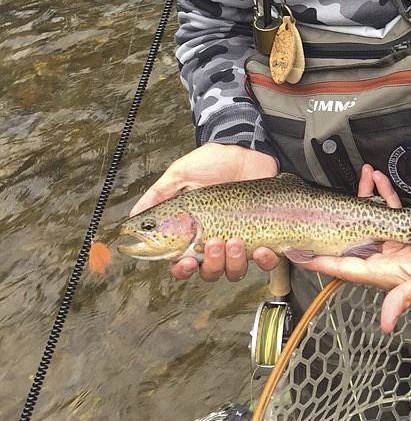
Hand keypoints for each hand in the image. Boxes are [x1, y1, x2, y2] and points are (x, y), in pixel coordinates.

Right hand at [129, 144, 277, 282]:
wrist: (247, 148)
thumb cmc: (214, 161)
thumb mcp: (181, 174)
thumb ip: (158, 195)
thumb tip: (134, 215)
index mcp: (192, 233)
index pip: (182, 264)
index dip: (183, 270)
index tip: (187, 262)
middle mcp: (215, 241)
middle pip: (209, 272)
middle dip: (212, 264)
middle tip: (215, 243)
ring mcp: (240, 241)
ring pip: (234, 271)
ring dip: (234, 262)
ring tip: (236, 241)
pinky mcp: (263, 236)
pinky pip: (265, 262)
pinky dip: (264, 261)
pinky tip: (262, 248)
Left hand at [296, 166, 410, 332]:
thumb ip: (404, 300)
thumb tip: (386, 323)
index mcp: (379, 272)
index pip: (342, 267)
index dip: (320, 260)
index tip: (297, 252)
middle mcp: (379, 256)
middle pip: (349, 237)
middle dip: (335, 218)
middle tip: (319, 202)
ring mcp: (390, 241)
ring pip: (367, 217)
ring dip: (363, 196)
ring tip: (362, 175)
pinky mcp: (402, 228)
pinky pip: (387, 208)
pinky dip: (383, 192)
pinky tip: (378, 176)